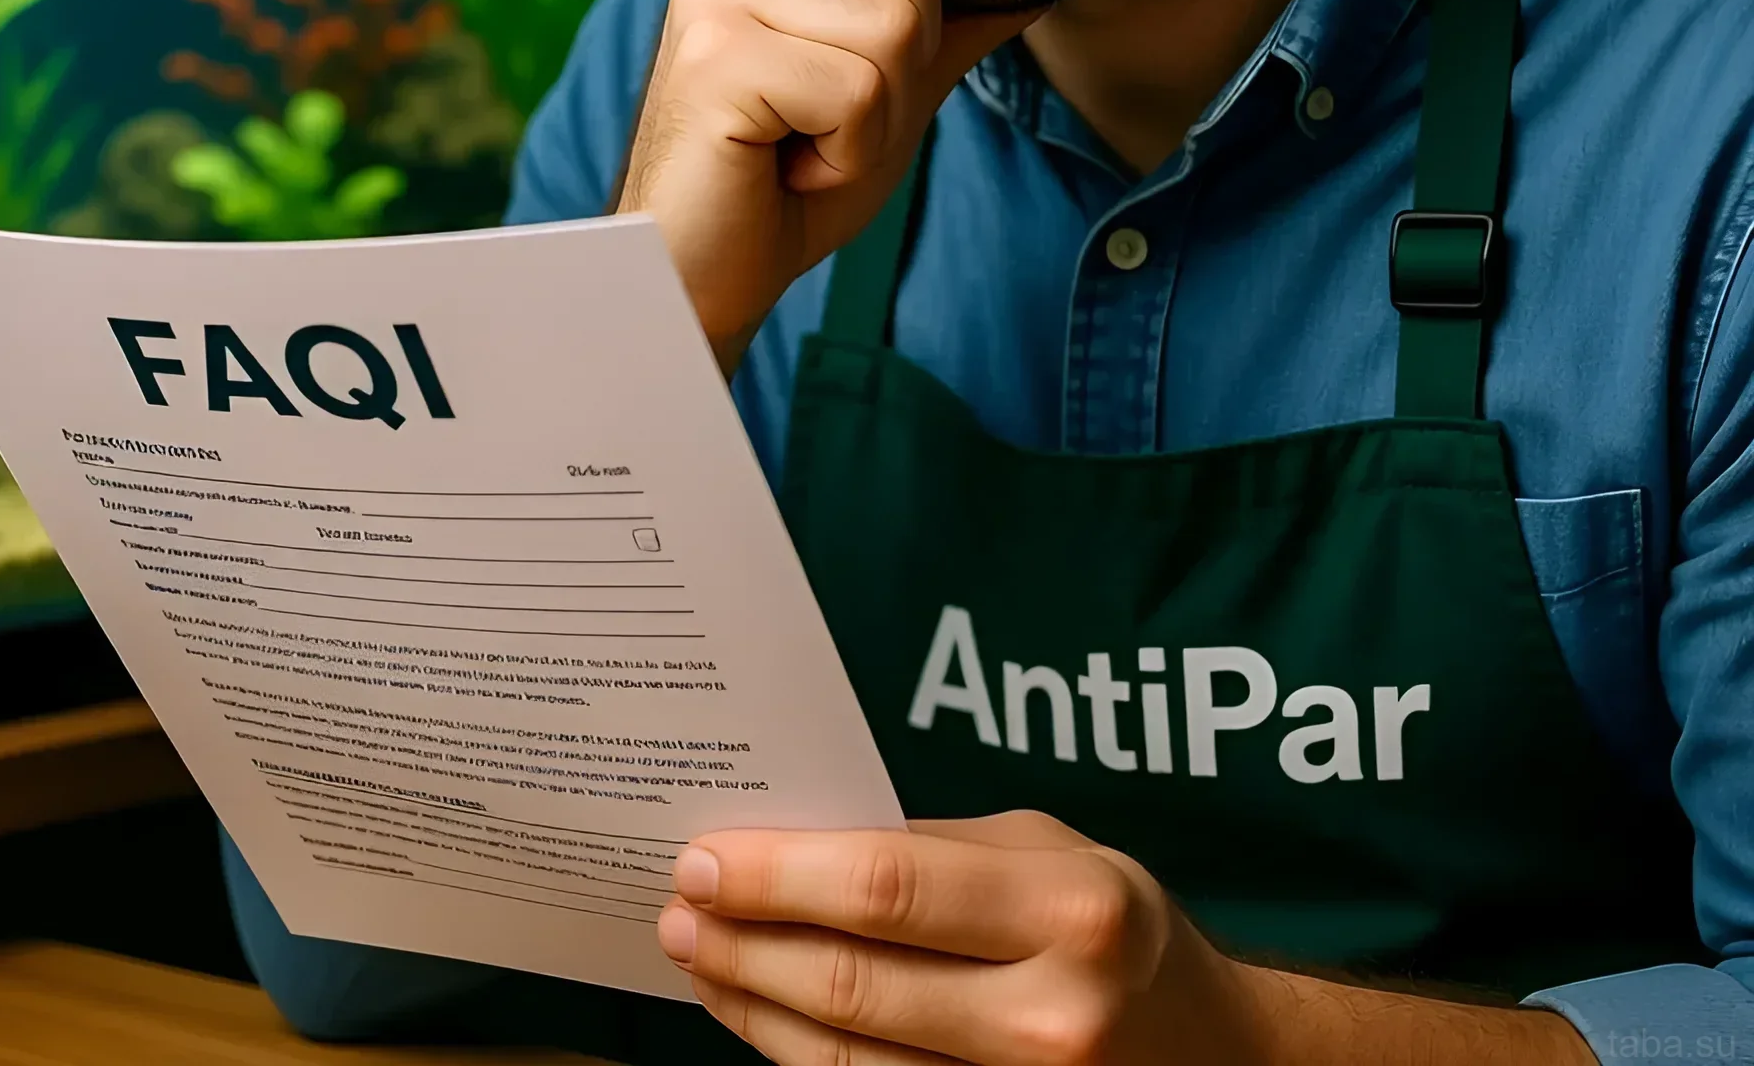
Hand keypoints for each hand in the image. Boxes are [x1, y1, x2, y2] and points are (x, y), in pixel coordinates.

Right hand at [617, 0, 1035, 368]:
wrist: (703, 272)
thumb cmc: (791, 174)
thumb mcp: (892, 79)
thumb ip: (955, 15)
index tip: (857, 43)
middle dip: (906, 59)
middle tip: (827, 110)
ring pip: (899, 25)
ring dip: (878, 114)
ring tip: (805, 137)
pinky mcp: (715, 57)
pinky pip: (860, 89)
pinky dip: (847, 151)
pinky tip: (788, 164)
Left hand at [655, 813, 1595, 1065]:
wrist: (1212, 1048)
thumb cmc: (1107, 920)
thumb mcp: (1045, 848)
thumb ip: (934, 851)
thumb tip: (794, 844)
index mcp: (1068, 908)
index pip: (886, 891)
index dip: (779, 878)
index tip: (704, 857)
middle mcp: (1051, 1013)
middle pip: (854, 984)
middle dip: (745, 944)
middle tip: (677, 906)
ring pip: (849, 1061)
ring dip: (752, 1007)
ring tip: (696, 956)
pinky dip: (799, 1061)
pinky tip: (756, 1016)